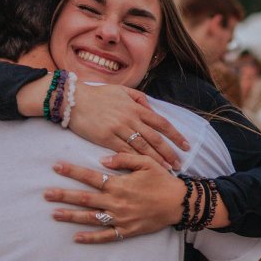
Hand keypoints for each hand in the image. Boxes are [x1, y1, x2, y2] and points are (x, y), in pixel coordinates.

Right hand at [20, 77, 187, 168]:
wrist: (74, 100)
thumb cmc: (98, 95)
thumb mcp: (122, 90)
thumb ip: (138, 98)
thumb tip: (152, 108)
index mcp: (136, 107)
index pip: (162, 123)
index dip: (176, 136)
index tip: (186, 146)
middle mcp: (131, 118)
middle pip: (155, 138)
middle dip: (170, 152)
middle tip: (179, 164)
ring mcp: (119, 129)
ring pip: (143, 147)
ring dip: (156, 160)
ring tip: (167, 169)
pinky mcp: (106, 139)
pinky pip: (125, 152)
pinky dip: (136, 162)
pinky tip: (144, 170)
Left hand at [45, 155, 185, 242]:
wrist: (179, 203)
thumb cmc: (163, 180)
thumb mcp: (146, 163)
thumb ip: (124, 158)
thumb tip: (102, 160)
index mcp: (119, 184)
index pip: (90, 177)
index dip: (72, 171)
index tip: (56, 167)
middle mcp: (116, 202)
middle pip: (84, 198)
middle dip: (64, 195)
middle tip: (46, 194)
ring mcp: (120, 218)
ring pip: (90, 218)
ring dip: (71, 216)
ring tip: (54, 214)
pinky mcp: (126, 230)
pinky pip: (106, 236)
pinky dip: (90, 238)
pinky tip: (76, 237)